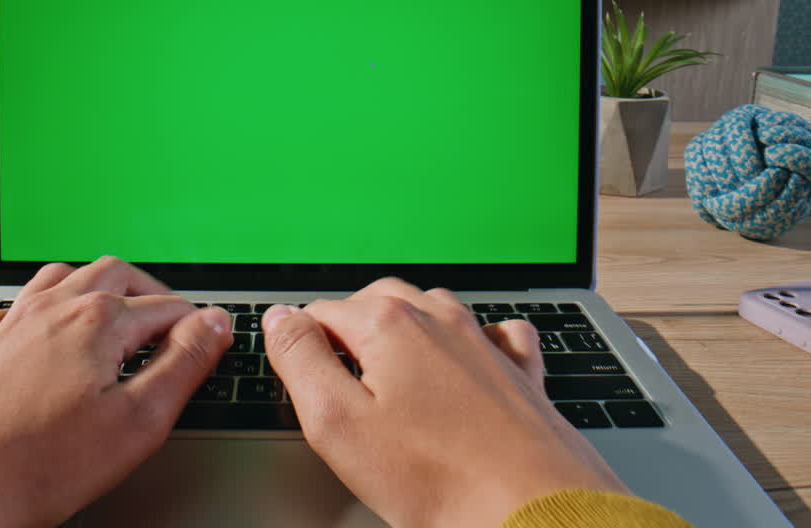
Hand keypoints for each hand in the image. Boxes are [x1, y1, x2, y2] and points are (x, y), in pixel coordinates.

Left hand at [0, 257, 232, 527]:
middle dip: (150, 294)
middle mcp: (55, 308)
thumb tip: (213, 326)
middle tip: (170, 322)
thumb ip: (184, 365)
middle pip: (116, 275)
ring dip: (97, 286)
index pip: (167, 307)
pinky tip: (44, 330)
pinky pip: (16, 306)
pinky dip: (42, 308)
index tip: (209, 342)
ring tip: (115, 311)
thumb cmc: (38, 462)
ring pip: (63, 278)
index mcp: (98, 320)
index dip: (196, 326)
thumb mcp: (138, 421)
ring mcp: (14, 323)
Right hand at [263, 279, 627, 527]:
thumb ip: (299, 360)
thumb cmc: (437, 478)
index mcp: (389, 324)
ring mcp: (483, 340)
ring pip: (431, 310)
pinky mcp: (519, 370)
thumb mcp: (337, 423)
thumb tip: (280, 319)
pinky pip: (492, 332)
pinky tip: (465, 365)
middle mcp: (439, 318)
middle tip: (338, 382)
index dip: (304, 345)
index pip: (322, 312)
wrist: (530, 509)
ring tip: (389, 377)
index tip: (303, 380)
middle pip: (375, 302)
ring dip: (405, 330)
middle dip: (351, 331)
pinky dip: (471, 340)